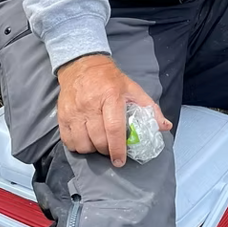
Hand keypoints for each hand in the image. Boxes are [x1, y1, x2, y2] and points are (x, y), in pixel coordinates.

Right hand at [55, 53, 171, 165]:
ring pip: (82, 143)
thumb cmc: (110, 79)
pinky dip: (77, 146)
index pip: (114, 128)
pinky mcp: (62, 115)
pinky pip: (68, 140)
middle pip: (98, 139)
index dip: (118, 148)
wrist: (83, 65)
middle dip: (106, 150)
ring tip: (98, 144)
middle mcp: (90, 104)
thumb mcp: (133, 89)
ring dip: (92, 150)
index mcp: (111, 97)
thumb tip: (165, 126)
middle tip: (112, 150)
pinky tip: (85, 141)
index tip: (120, 160)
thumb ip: (150, 109)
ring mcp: (74, 110)